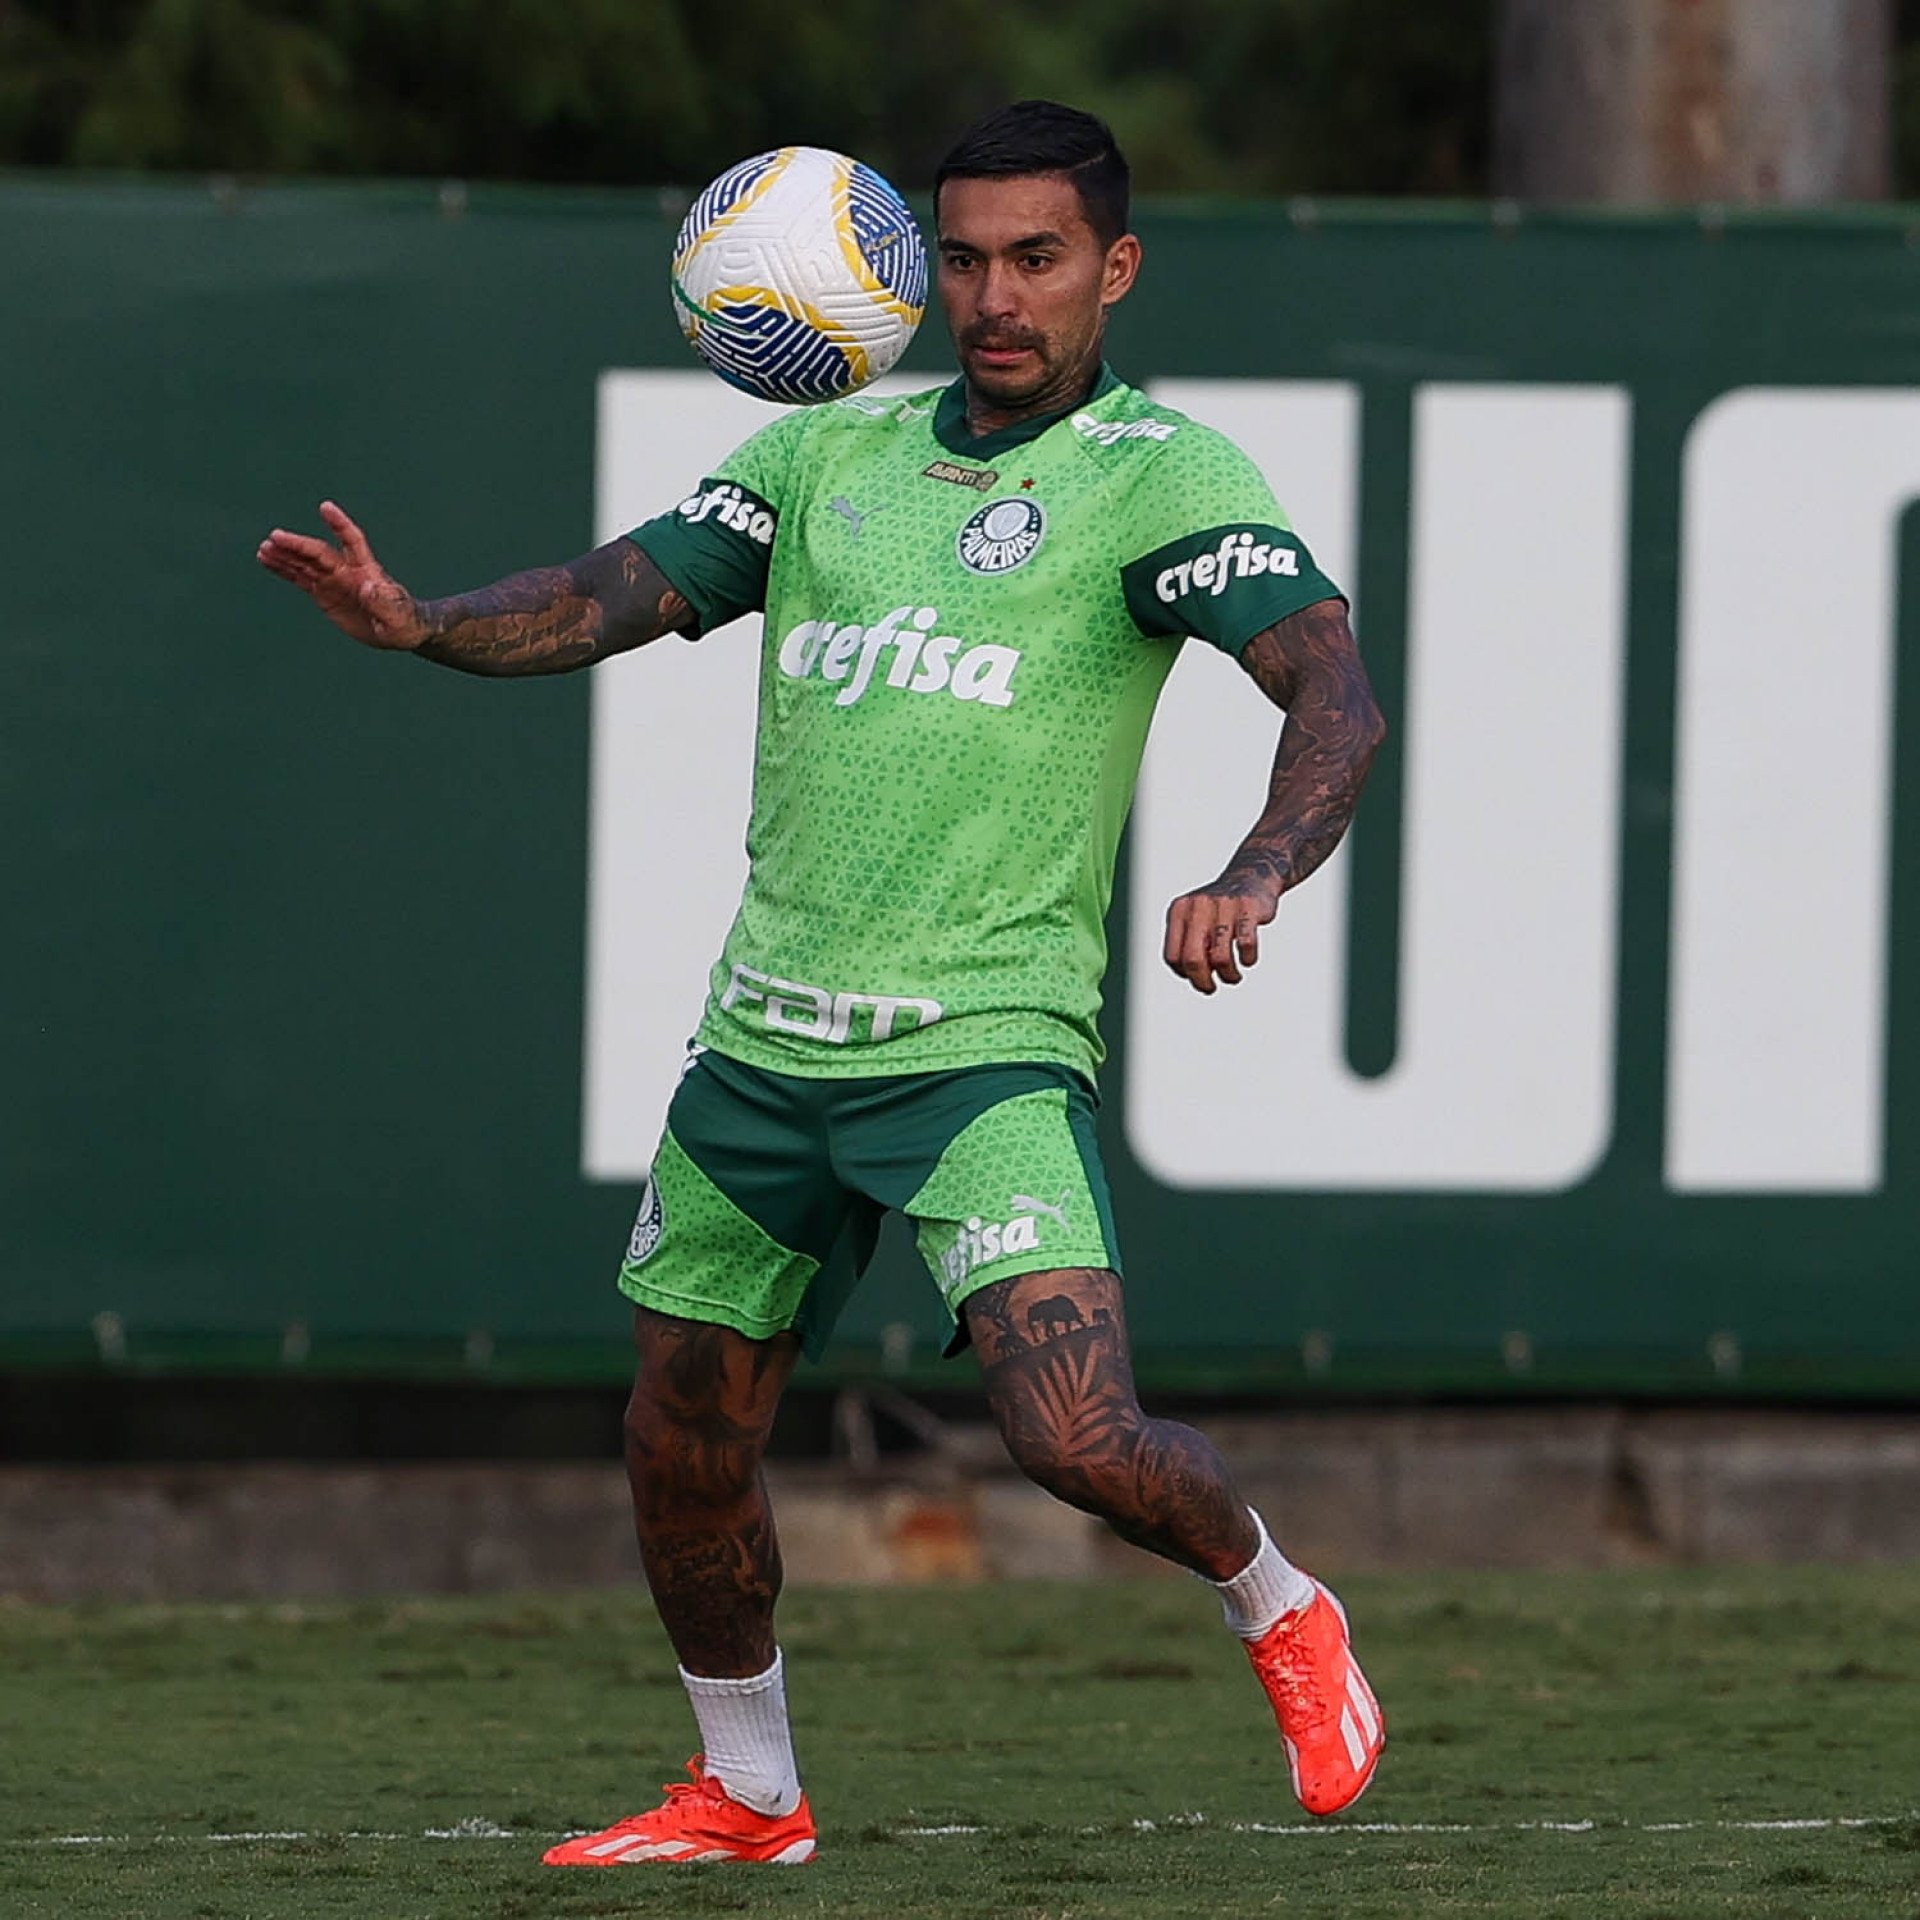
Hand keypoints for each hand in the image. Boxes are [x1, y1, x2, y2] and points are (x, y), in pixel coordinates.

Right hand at [256, 501, 425, 650]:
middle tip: (275, 538)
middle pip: (318, 552)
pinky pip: (300, 578)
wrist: (400, 632)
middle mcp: (347, 571)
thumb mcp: (397, 617)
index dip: (340, 525)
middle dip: (298, 545)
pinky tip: (267, 560)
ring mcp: (334, 580)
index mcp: (366, 571)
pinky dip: (283, 569)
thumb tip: (367, 585)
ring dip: (285, 555)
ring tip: (264, 548)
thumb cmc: (403, 623)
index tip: (325, 507)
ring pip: (305, 563)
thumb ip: (383, 601)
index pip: (352, 541)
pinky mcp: (325, 593)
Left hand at [1163, 873, 1281, 993]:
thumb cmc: (1218, 908)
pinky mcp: (1248, 908)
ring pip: (1220, 957)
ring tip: (1233, 976)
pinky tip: (1247, 959)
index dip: (1184, 974)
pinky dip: (1248, 959)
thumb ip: (1187, 945)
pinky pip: (1246, 944)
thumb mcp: (1193, 918)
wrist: (1250, 876)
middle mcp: (1198, 906)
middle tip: (1211, 988)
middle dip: (1202, 982)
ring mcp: (1223, 906)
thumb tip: (1190, 977)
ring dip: (1229, 975)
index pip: (1172, 956)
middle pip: (1193, 960)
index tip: (1196, 978)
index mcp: (1179, 911)